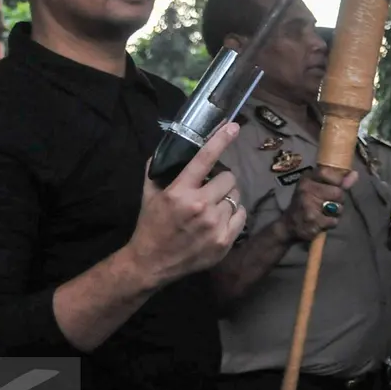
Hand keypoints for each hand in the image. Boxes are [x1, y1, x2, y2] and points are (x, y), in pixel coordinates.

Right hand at [127, 123, 248, 289]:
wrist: (152, 263)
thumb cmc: (151, 225)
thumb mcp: (148, 195)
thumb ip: (157, 170)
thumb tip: (166, 150)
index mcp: (179, 192)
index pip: (204, 159)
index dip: (220, 140)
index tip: (233, 126)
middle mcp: (199, 206)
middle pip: (229, 178)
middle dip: (221, 180)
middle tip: (211, 188)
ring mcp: (214, 225)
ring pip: (236, 197)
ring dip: (227, 198)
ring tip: (213, 206)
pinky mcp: (224, 241)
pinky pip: (242, 215)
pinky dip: (234, 214)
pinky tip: (221, 218)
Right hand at [281, 166, 359, 241]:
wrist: (289, 225)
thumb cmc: (307, 203)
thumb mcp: (317, 187)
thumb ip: (337, 181)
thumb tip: (355, 174)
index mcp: (306, 179)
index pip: (326, 172)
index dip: (337, 180)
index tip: (338, 186)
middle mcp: (306, 190)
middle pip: (338, 192)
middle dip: (340, 200)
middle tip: (331, 203)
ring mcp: (308, 206)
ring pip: (338, 207)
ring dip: (336, 212)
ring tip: (326, 212)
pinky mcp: (313, 221)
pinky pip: (334, 221)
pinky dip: (332, 223)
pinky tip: (322, 222)